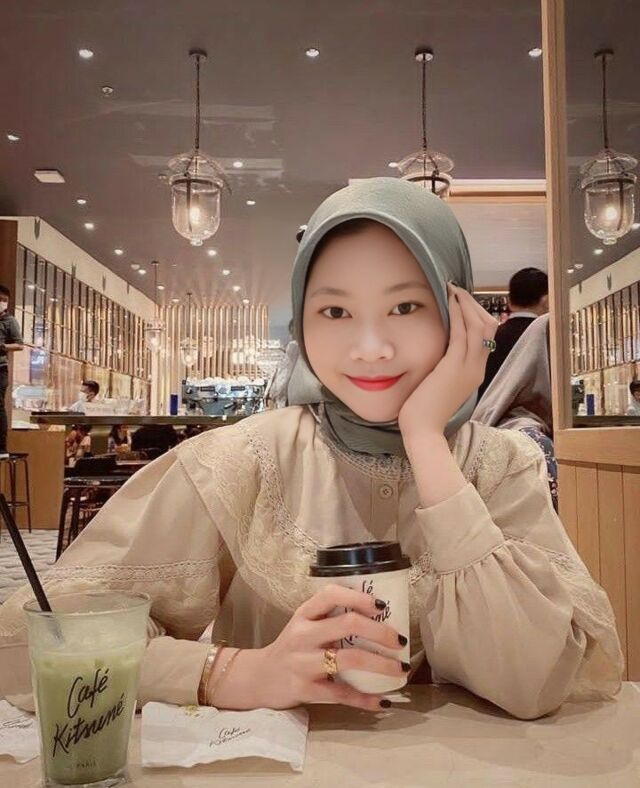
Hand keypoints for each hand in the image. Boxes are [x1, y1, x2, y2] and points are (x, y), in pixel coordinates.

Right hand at [210, 585, 406, 711]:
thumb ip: (330, 617)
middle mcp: (302, 634)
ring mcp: (303, 663)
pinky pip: (341, 694)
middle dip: (379, 630)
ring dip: (381, 664)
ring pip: (349, 659)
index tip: (382, 605)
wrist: (258, 679)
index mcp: (304, 614)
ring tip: (401, 669)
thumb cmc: (291, 647)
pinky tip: (384, 701)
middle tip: (399, 640)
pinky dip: (366, 699)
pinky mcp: (305, 690)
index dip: (358, 596)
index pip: (330, 594)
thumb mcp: (303, 624)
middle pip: (347, 624)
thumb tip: (378, 613)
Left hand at [398, 284, 497, 437]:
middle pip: (488, 327)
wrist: (423, 429)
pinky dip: (458, 314)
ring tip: (453, 289)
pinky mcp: (454, 367)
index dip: (476, 315)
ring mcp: (469, 368)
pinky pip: (462, 334)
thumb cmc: (425, 409)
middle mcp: (477, 368)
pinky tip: (449, 302)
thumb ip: (445, 366)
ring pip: (479, 326)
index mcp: (475, 372)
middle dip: (473, 305)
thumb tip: (438, 349)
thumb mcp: (440, 383)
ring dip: (466, 304)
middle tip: (457, 290)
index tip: (461, 301)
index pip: (486, 336)